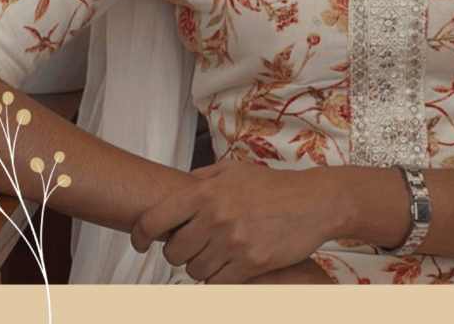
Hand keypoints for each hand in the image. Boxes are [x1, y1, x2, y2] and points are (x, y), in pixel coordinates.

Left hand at [130, 160, 341, 283]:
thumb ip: (201, 177)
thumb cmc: (273, 185)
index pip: (154, 220)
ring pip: (194, 272)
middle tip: (194, 246)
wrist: (314, 201)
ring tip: (218, 253)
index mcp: (207, 190)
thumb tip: (175, 187)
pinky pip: (217, 285)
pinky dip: (220, 279)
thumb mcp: (234, 169)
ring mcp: (233, 242)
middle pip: (173, 253)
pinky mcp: (250, 264)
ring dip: (201, 267)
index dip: (139, 234)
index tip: (139, 242)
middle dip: (179, 253)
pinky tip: (231, 265)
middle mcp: (216, 216)